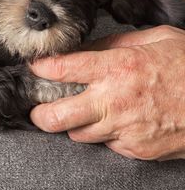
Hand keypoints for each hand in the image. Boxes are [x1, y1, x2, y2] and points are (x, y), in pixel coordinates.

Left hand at [29, 26, 184, 159]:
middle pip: (56, 117)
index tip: (34, 68)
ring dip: (77, 124)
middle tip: (39, 108)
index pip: (62, 69)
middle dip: (40, 113)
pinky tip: (120, 122)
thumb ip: (115, 43)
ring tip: (87, 111)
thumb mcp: (156, 39)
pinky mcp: (137, 149)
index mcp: (118, 68)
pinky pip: (108, 145)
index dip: (41, 68)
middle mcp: (115, 101)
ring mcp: (126, 129)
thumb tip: (86, 48)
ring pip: (79, 134)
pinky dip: (107, 135)